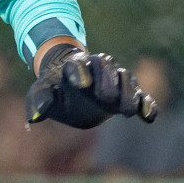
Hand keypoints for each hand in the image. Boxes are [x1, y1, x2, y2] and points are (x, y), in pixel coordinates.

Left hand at [25, 46, 156, 129]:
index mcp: (73, 65)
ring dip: (128, 94)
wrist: (72, 84)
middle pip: (107, 68)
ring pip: (126, 79)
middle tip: (106, 99)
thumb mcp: (42, 92)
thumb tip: (35, 117)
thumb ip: (39, 101)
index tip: (80, 84)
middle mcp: (98, 68)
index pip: (76, 65)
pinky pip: (142, 96)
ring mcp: (115, 80)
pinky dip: (147, 105)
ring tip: (126, 111)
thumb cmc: (55, 86)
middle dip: (107, 82)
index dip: (78, 72)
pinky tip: (149, 117)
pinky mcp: (127, 94)